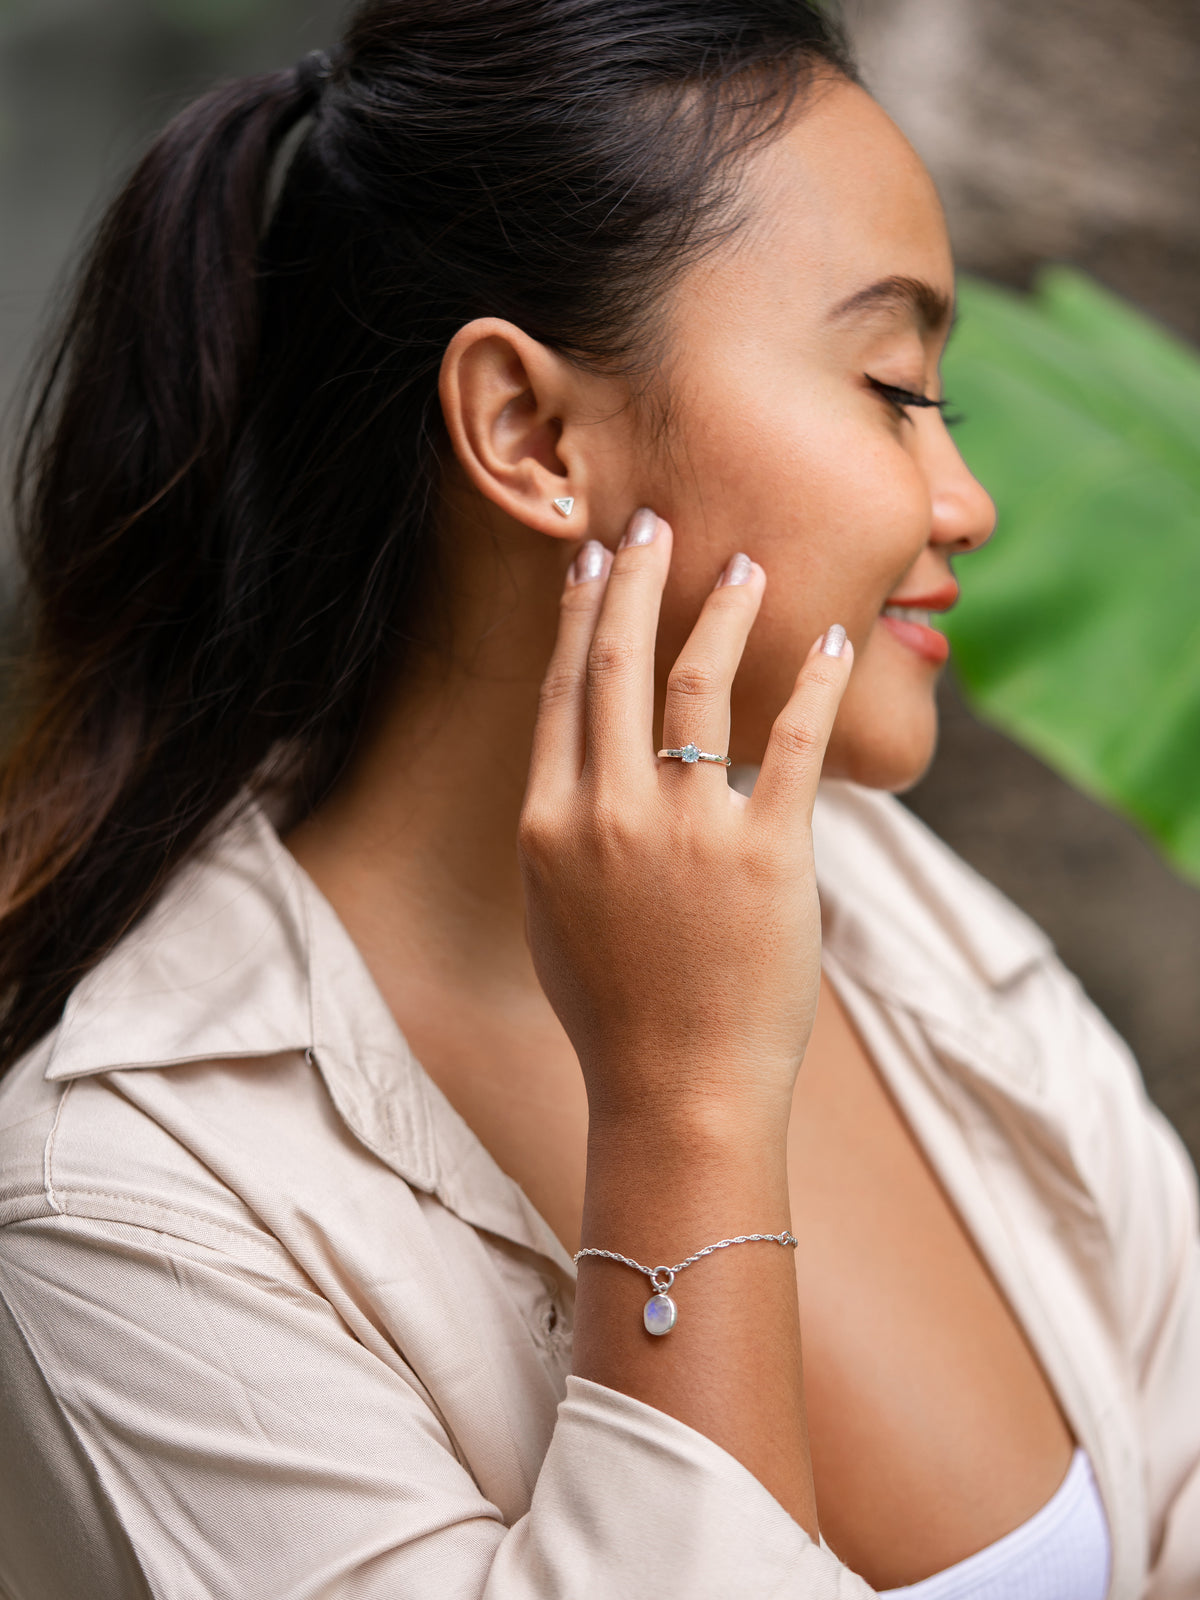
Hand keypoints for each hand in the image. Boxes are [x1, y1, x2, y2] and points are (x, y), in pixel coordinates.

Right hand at [519, 507, 852, 1133]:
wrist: (676, 1091)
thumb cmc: (614, 1010)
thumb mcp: (557, 914)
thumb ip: (567, 829)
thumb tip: (589, 762)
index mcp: (549, 826)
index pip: (562, 693)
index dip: (577, 617)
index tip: (589, 561)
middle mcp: (609, 814)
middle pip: (616, 666)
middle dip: (633, 582)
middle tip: (651, 522)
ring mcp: (688, 831)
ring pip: (699, 685)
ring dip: (722, 612)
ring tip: (746, 564)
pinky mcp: (768, 855)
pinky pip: (792, 744)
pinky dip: (815, 684)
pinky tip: (833, 638)